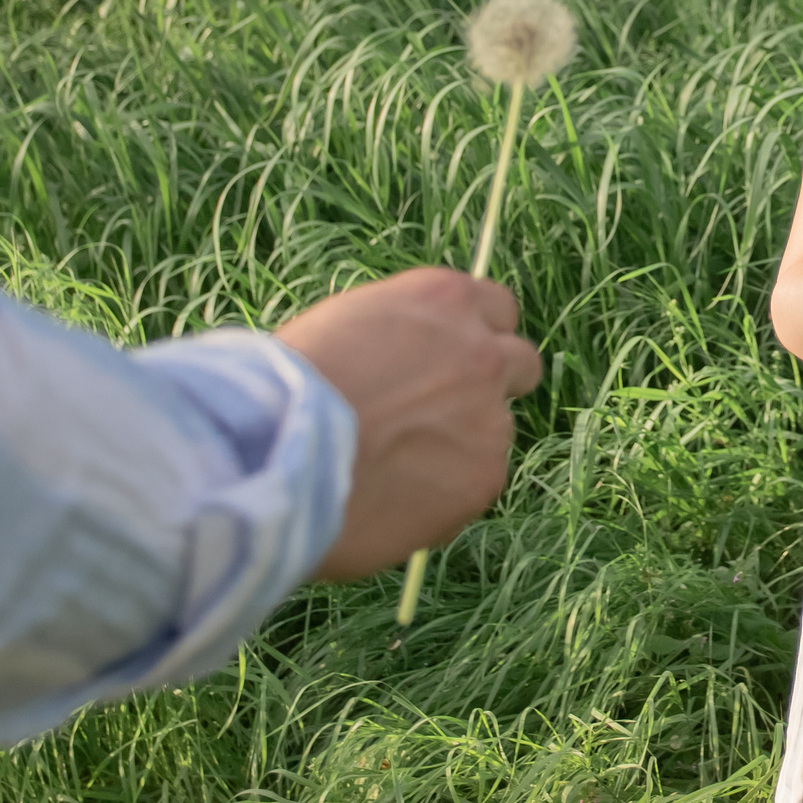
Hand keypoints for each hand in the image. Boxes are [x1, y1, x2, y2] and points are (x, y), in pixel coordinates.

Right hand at [273, 267, 542, 579]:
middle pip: (521, 363)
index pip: (497, 307)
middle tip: (444, 414)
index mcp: (444, 300)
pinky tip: (392, 501)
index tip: (451, 357)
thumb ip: (399, 336)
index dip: (476, 335)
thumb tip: (408, 359)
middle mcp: (482, 353)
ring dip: (460, 446)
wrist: (281, 452)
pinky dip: (443, 495)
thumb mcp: (346, 324)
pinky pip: (474, 484)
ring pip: (494, 432)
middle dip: (492, 386)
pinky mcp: (485, 478)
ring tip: (394, 470)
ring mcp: (490, 418)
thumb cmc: (288, 383)